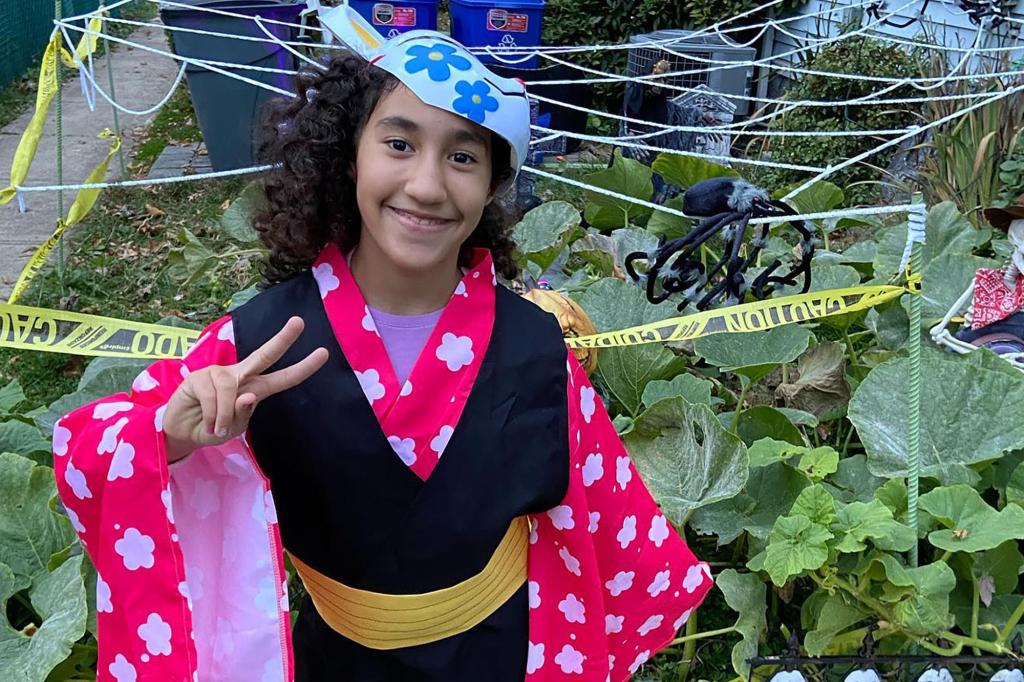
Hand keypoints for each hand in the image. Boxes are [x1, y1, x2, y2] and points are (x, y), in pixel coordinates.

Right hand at [163, 317, 328, 461]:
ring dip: (224, 416)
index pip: (282, 378)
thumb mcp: (232, 429)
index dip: (303, 368)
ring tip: (217, 427)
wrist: (181, 432)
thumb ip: (241, 415)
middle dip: (282, 338)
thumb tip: (247, 396)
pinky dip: (212, 415)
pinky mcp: (198, 377)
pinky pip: (212, 396)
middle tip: (299, 322)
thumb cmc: (212, 428)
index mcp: (255, 388)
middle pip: (264, 355)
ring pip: (231, 390)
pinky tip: (207, 422)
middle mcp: (240, 375)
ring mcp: (219, 373)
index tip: (324, 353)